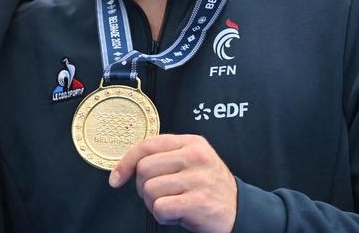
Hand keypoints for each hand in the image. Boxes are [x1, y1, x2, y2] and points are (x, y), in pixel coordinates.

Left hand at [109, 134, 237, 232]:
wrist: (240, 210)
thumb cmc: (209, 188)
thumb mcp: (193, 162)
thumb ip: (167, 156)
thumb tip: (129, 164)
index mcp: (191, 143)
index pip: (147, 145)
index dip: (126, 162)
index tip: (117, 177)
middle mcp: (195, 157)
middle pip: (144, 169)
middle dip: (144, 188)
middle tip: (159, 196)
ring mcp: (198, 179)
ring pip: (150, 190)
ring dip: (155, 204)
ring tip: (173, 205)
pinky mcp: (198, 201)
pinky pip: (160, 207)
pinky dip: (163, 216)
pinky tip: (177, 214)